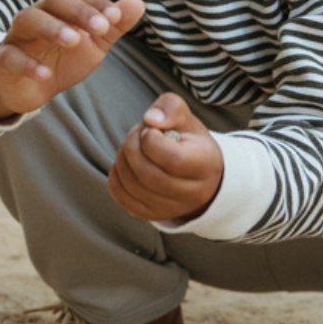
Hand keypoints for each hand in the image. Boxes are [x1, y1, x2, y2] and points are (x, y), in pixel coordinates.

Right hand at [0, 0, 144, 119]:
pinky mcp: (4, 59)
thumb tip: (138, 2)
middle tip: (101, 27)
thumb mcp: (95, 43)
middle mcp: (39, 14)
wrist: (30, 88)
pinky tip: (45, 74)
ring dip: (51, 28)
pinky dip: (27, 63)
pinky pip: (10, 56)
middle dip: (78, 11)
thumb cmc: (64, 58)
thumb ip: (115, 25)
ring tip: (73, 40)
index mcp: (62, 9)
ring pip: (28, 20)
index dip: (97, 4)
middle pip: (54, 1)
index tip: (116, 17)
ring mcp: (19, 35)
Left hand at [108, 93, 223, 224]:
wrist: (198, 176)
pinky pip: (123, 198)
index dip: (152, 141)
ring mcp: (172, 209)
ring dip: (122, 160)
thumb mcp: (188, 120)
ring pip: (134, 187)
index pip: (173, 160)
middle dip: (132, 148)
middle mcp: (193, 194)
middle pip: (149, 176)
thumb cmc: (190, 143)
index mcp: (206, 166)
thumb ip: (172, 108)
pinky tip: (126, 164)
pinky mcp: (153, 215)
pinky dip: (116, 177)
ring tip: (131, 146)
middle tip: (136, 134)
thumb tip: (151, 119)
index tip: (151, 129)